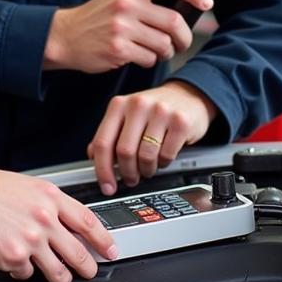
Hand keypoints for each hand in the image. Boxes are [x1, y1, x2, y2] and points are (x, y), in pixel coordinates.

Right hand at [0, 154, 116, 281]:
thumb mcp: (22, 184)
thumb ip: (43, 202)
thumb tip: (56, 219)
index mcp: (49, 197)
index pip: (88, 221)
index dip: (104, 238)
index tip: (111, 248)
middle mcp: (44, 218)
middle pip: (78, 251)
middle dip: (89, 266)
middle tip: (91, 271)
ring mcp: (30, 240)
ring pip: (58, 271)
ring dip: (60, 277)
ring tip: (58, 277)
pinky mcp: (12, 258)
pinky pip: (26, 274)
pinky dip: (23, 272)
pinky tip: (15, 264)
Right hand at [43, 0, 213, 73]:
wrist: (64, 36)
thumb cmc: (97, 17)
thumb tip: (184, 5)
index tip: (206, 2)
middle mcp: (127, 3)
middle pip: (173, 20)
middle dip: (184, 37)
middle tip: (181, 43)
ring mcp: (121, 26)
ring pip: (163, 43)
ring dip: (166, 51)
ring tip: (156, 51)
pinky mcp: (118, 49)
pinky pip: (148, 58)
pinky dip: (149, 61)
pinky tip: (139, 57)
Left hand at [87, 81, 216, 193]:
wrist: (188, 96)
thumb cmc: (155, 110)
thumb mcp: (127, 116)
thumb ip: (110, 135)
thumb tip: (93, 156)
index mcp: (119, 105)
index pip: (103, 142)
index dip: (102, 170)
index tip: (107, 186)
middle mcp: (138, 105)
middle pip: (124, 152)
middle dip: (128, 173)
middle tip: (131, 178)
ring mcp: (160, 111)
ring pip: (146, 156)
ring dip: (146, 170)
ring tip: (148, 167)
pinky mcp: (180, 122)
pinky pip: (166, 155)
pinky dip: (163, 163)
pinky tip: (163, 156)